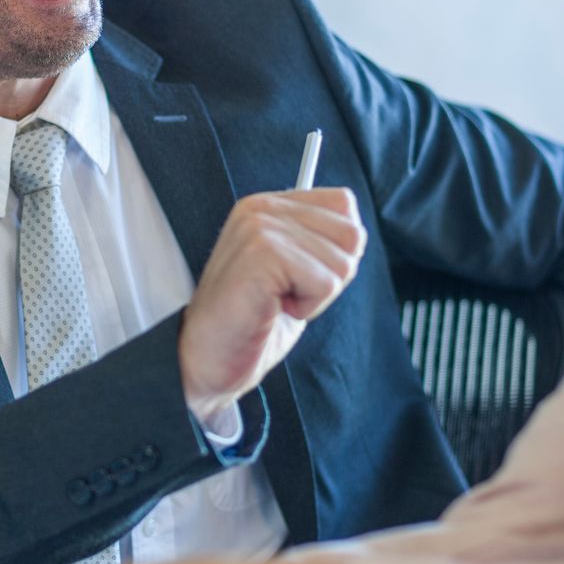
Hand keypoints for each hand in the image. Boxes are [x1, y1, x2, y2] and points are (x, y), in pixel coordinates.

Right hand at [179, 189, 364, 418]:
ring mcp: (259, 228)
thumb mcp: (294, 273)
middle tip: (286, 294)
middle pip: (351, 233)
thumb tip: (357, 233)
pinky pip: (325, 283)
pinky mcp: (262, 254)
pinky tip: (273, 308)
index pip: (342, 203)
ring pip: (341, 262)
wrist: (207, 360)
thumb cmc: (252, 323)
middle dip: (330, 276)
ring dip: (316, 296)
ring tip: (276, 302)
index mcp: (268, 207)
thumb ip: (320, 244)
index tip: (298, 276)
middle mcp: (261, 209)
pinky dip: (308, 308)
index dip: (336, 250)